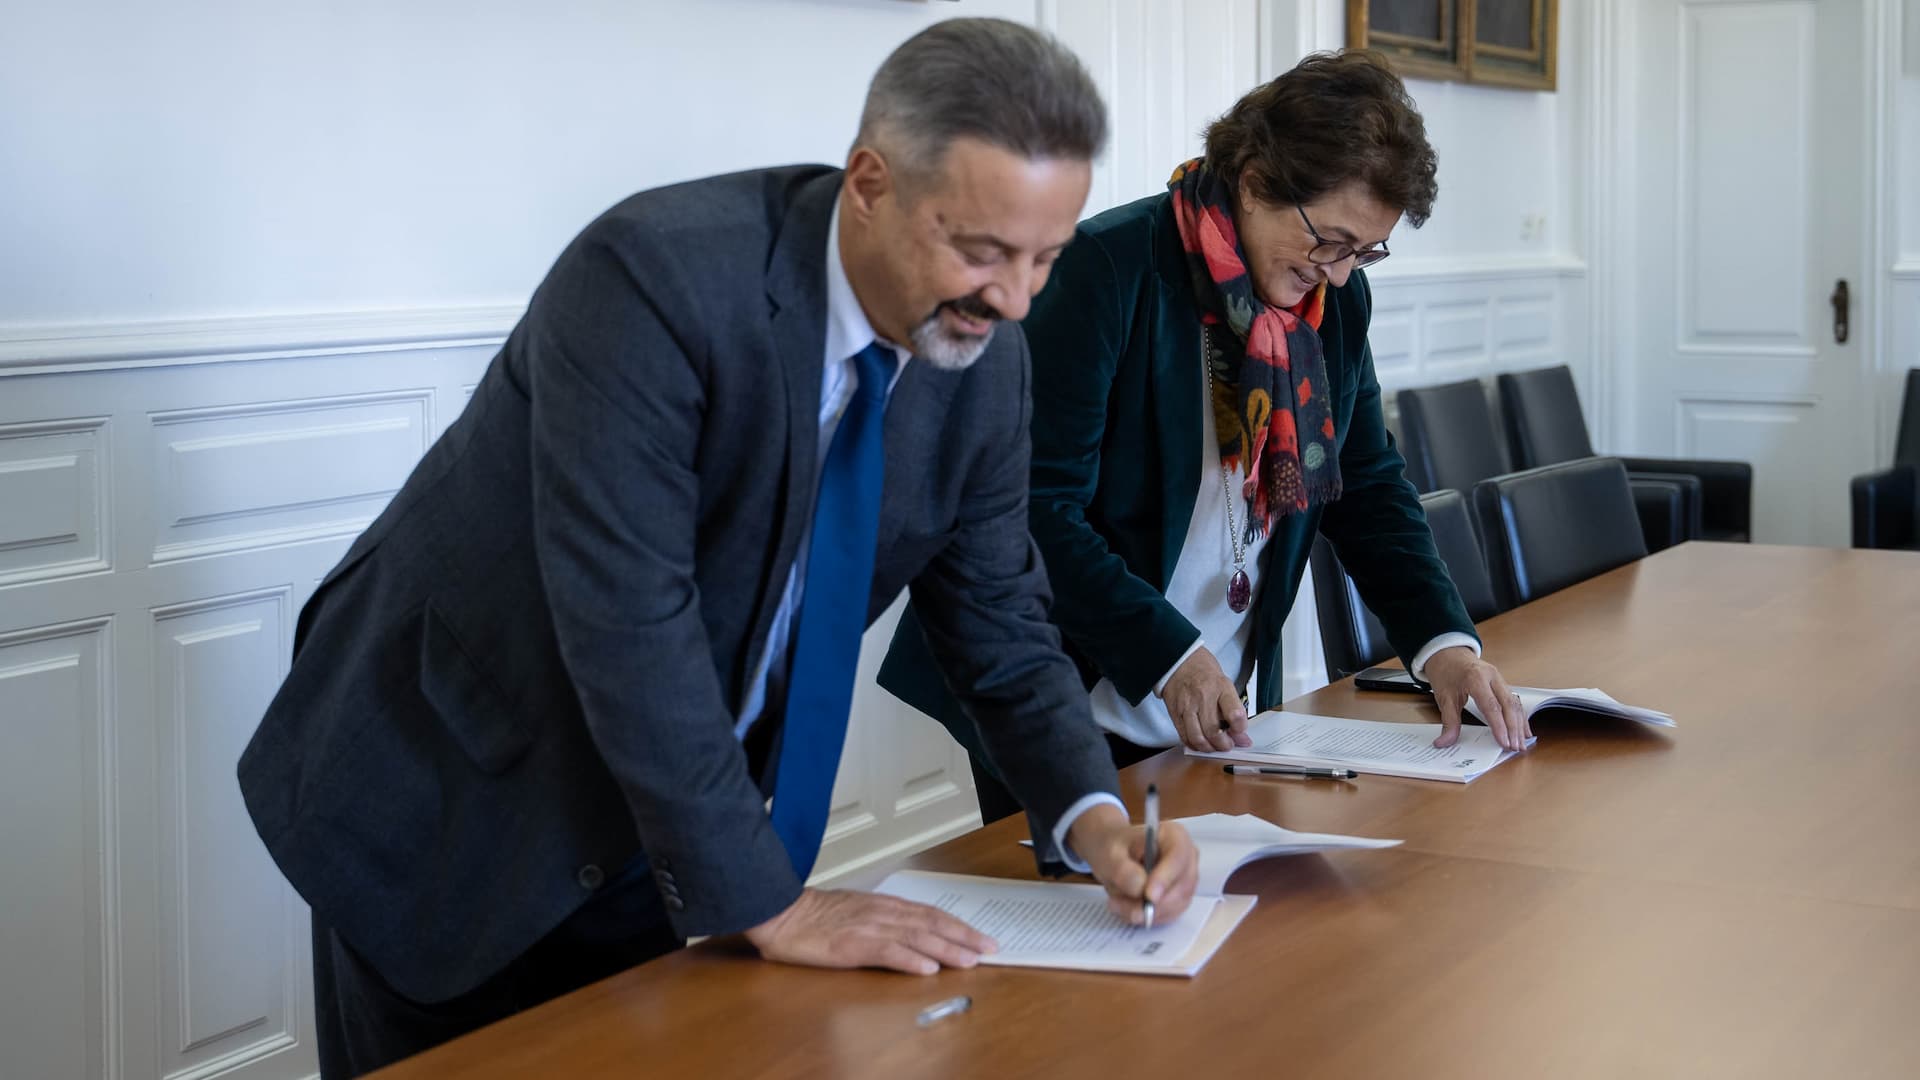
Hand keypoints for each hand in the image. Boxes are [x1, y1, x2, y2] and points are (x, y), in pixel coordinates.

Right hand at [743, 888, 996, 975]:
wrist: (784, 914)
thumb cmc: (816, 916)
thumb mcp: (858, 911)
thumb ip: (885, 919)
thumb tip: (913, 932)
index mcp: (885, 905)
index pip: (931, 914)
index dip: (959, 926)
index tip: (981, 937)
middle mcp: (883, 913)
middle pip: (932, 924)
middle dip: (964, 937)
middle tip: (990, 949)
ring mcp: (869, 928)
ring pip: (917, 937)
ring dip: (947, 949)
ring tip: (970, 960)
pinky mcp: (853, 945)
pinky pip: (888, 952)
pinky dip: (910, 960)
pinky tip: (927, 968)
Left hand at [1067, 803, 1198, 926]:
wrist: (1115, 856)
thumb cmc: (1116, 848)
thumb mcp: (1110, 853)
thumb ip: (1122, 869)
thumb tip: (1140, 887)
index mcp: (1175, 836)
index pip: (1179, 857)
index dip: (1166, 878)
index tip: (1148, 896)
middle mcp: (1187, 858)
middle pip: (1182, 887)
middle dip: (1153, 903)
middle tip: (1120, 906)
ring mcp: (1186, 881)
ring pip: (1175, 905)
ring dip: (1145, 912)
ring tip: (1116, 905)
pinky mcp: (1179, 900)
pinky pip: (1168, 915)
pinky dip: (1147, 918)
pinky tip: (1126, 909)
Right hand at [1157, 646, 1250, 751]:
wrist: (1180, 662)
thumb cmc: (1205, 674)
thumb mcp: (1225, 685)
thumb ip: (1233, 710)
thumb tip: (1241, 737)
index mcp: (1221, 687)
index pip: (1235, 714)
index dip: (1240, 729)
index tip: (1241, 733)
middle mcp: (1203, 696)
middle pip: (1214, 731)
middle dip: (1224, 745)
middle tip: (1228, 745)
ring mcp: (1187, 706)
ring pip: (1197, 737)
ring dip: (1209, 748)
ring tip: (1215, 747)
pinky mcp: (1175, 713)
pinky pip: (1184, 736)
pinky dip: (1194, 745)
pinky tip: (1200, 743)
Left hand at [1422, 647, 1530, 750]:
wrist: (1448, 652)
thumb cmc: (1446, 672)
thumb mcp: (1443, 697)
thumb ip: (1448, 721)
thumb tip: (1444, 742)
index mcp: (1476, 678)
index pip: (1491, 706)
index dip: (1500, 726)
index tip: (1504, 742)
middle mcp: (1492, 676)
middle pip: (1508, 705)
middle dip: (1514, 728)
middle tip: (1516, 747)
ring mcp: (1499, 678)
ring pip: (1515, 703)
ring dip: (1519, 724)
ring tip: (1521, 743)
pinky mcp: (1502, 682)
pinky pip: (1514, 700)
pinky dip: (1519, 716)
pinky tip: (1523, 730)